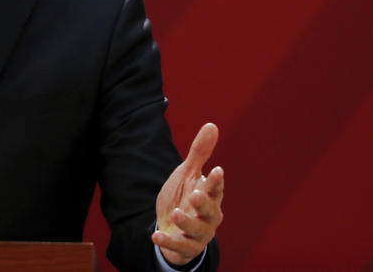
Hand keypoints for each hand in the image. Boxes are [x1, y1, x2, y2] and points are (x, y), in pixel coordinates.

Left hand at [153, 122, 224, 266]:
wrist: (172, 225)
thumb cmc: (185, 196)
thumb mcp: (188, 174)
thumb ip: (199, 153)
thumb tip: (211, 125)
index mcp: (210, 196)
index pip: (216, 189)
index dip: (216, 181)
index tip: (216, 170)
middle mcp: (209, 216)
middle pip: (211, 211)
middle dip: (204, 203)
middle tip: (194, 194)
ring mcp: (198, 234)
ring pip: (198, 231)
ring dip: (187, 223)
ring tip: (176, 213)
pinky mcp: (185, 247)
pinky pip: (179, 246)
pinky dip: (168, 241)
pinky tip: (155, 236)